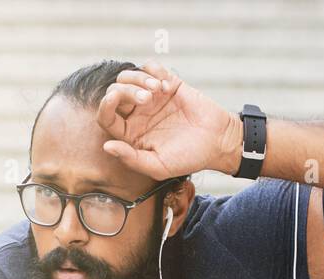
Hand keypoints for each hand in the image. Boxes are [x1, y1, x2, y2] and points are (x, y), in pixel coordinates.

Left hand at [95, 60, 242, 178]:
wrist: (217, 141)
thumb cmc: (188, 158)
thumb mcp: (159, 166)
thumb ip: (132, 159)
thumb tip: (106, 146)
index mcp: (130, 134)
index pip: (106, 117)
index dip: (105, 106)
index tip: (114, 98)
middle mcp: (136, 114)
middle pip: (115, 92)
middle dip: (126, 90)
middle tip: (147, 99)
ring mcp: (151, 97)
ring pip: (128, 76)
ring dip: (139, 78)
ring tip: (157, 89)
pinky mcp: (167, 83)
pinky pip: (150, 67)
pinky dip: (155, 71)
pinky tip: (167, 86)